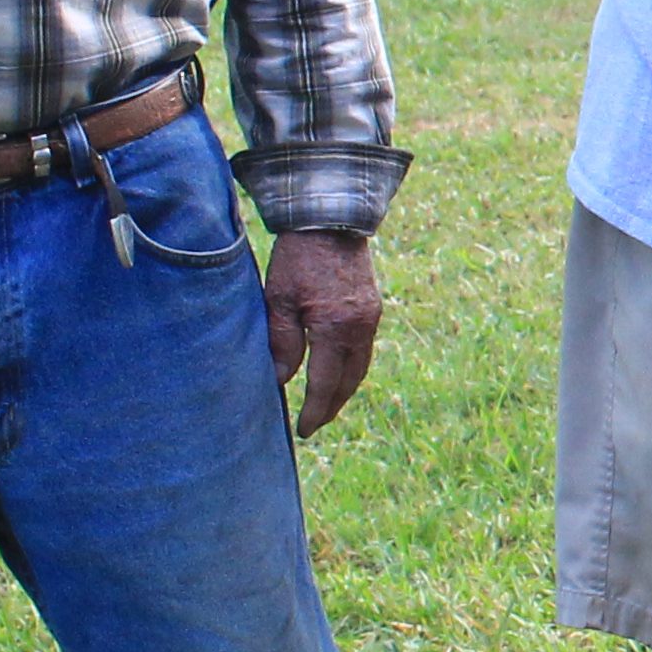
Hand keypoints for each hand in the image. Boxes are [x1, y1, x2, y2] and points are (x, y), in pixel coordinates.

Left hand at [268, 228, 384, 437]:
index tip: (302, 430)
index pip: (324, 383)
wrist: (331, 222)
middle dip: (330, 407)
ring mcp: (371, 319)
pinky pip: (364, 351)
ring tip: (325, 406)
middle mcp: (360, 328)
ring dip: (343, 391)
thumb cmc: (298, 259)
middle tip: (313, 425)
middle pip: (349, 382)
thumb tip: (280, 380)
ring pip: (360, 369)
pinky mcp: (372, 309)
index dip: (313, 410)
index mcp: (335, 328)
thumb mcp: (279, 300)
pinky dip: (351, 370)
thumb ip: (282, 342)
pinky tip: (338, 374)